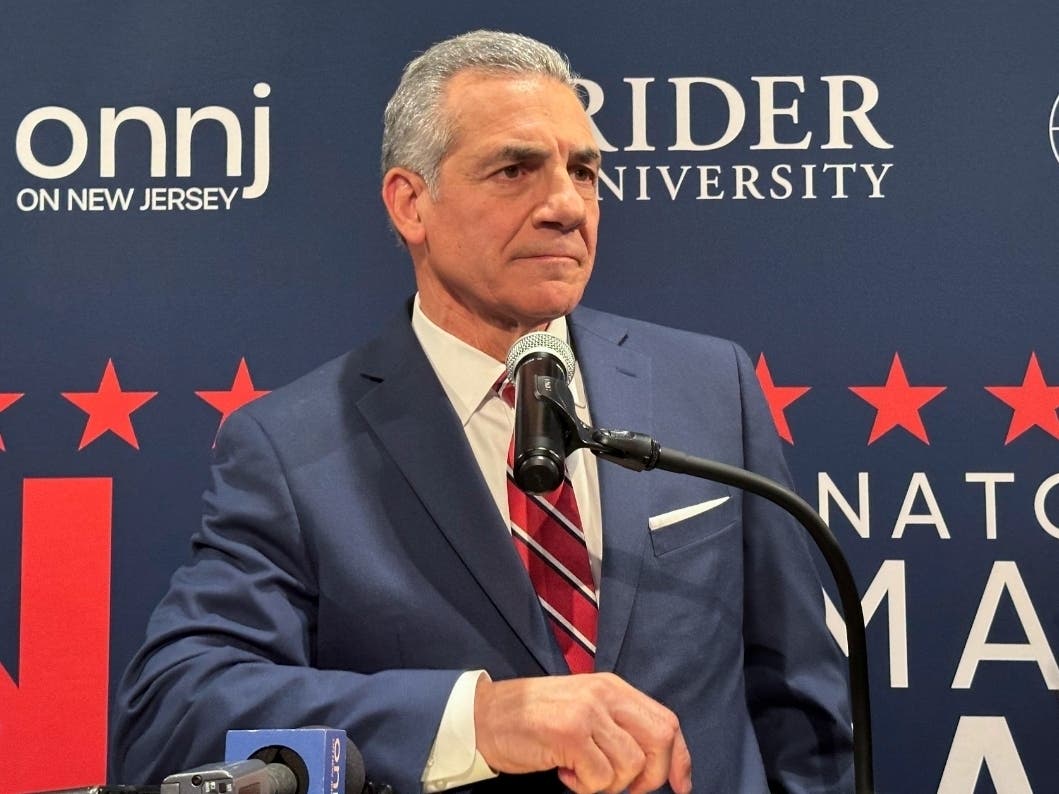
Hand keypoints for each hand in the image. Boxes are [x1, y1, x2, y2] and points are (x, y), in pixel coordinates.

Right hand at [473, 672, 692, 793]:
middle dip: (651, 777)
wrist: (484, 716)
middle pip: (660, 741)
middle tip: (623, 788)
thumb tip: (655, 760)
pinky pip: (600, 778)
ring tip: (580, 775)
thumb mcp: (583, 708)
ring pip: (630, 766)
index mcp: (613, 687)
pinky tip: (564, 774)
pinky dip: (585, 788)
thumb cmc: (533, 719)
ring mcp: (587, 712)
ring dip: (609, 785)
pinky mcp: (568, 733)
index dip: (680, 758)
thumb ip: (616, 724)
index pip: (666, 721)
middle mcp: (604, 694)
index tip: (682, 786)